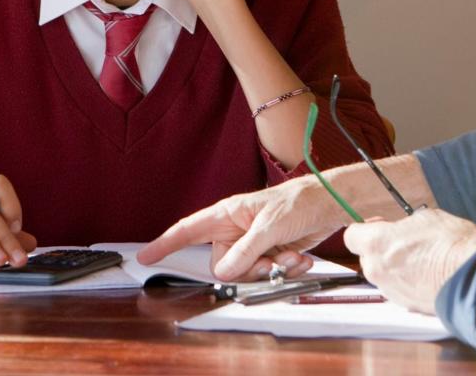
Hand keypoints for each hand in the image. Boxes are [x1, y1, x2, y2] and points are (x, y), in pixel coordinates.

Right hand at [137, 175, 347, 280]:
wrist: (330, 205)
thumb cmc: (299, 201)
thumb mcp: (270, 226)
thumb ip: (245, 250)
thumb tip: (223, 272)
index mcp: (227, 215)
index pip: (188, 230)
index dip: (165, 244)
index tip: (145, 256)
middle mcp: (236, 231)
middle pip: (223, 266)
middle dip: (248, 270)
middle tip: (270, 262)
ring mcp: (253, 244)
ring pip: (248, 274)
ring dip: (273, 270)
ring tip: (291, 255)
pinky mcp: (270, 254)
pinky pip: (268, 274)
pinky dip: (285, 270)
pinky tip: (299, 257)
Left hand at [343, 209, 475, 314]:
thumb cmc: (452, 246)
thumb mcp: (427, 218)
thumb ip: (406, 225)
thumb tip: (405, 229)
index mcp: (376, 244)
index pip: (351, 235)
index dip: (365, 227)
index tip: (381, 224)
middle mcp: (377, 270)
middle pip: (367, 257)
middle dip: (381, 248)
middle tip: (405, 240)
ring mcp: (391, 291)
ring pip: (384, 274)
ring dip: (396, 266)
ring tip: (422, 258)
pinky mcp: (406, 306)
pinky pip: (400, 289)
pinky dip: (409, 282)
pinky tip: (429, 274)